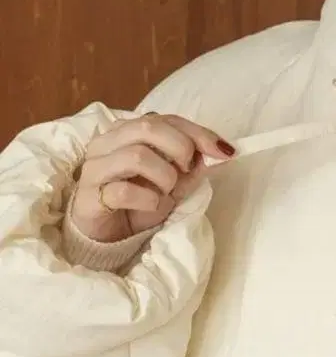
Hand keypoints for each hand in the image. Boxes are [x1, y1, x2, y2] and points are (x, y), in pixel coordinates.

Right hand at [69, 113, 235, 242]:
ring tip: (167, 193)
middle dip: (180, 148)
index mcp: (127, 133)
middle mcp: (107, 143)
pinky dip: (148, 201)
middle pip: (147, 127)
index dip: (197, 132)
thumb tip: (222, 152)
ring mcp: (95, 168)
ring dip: (165, 177)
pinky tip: (152, 207)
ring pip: (136, 156)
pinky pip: (124, 192)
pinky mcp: (90, 196)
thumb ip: (193, 168)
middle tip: (187, 171)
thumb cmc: (138, 204)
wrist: (108, 237)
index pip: (165, 119)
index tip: (224, 151)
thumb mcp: (173, 185)